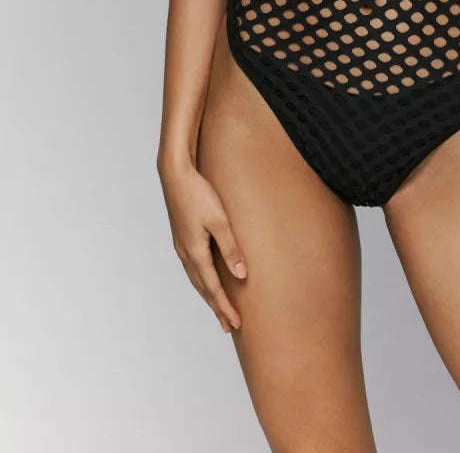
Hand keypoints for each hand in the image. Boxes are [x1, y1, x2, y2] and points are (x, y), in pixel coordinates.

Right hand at [158, 159, 246, 333]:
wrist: (175, 175)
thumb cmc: (198, 194)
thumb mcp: (220, 220)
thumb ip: (230, 248)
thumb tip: (241, 275)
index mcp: (195, 253)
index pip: (213, 289)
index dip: (225, 307)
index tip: (237, 324)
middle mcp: (186, 254)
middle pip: (204, 289)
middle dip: (217, 308)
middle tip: (230, 326)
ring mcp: (182, 246)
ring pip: (197, 279)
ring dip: (209, 296)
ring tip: (219, 308)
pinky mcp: (182, 238)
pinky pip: (193, 268)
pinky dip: (202, 281)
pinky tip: (207, 279)